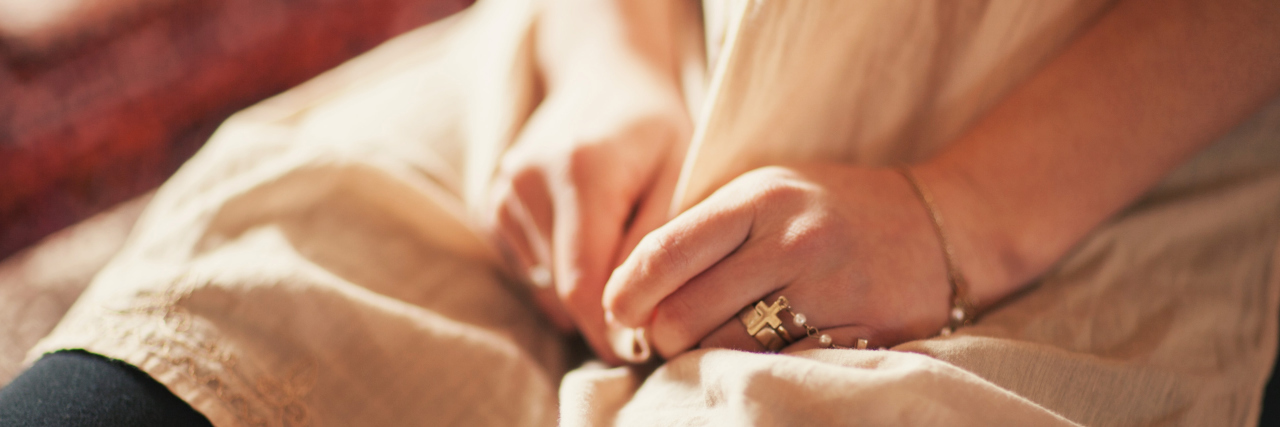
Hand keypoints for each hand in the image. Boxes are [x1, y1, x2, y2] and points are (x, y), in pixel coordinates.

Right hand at [487, 60, 689, 363]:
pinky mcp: (490, 201)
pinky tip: (586, 245)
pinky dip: (555, 273)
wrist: (603, 76)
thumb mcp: (679, 172)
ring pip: (540, 283)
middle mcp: (528, 180)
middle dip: (600, 315)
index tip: (640, 353)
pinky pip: (523, 266)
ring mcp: (502, 189)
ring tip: (618, 269)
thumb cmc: (655, 128)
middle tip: (641, 321)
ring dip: (578, 293)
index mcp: (580, 172)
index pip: (582, 283)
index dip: (609, 330)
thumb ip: (656, 243)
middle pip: (559, 288)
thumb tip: (639, 318)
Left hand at [602, 165, 961, 357]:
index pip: (665, 251)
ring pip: (726, 348)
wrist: (941, 223)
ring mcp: (829, 289)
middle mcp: (792, 240)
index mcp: (760, 197)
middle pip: (685, 312)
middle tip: (666, 337)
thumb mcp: (768, 193)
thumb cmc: (831, 210)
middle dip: (661, 336)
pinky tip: (754, 356)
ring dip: (703, 357)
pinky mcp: (860, 331)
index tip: (616, 310)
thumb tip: (629, 284)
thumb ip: (705, 228)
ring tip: (706, 346)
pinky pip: (780, 366)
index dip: (625, 292)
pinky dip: (754, 369)